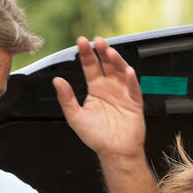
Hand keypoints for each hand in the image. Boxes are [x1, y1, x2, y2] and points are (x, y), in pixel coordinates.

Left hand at [51, 36, 144, 159]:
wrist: (114, 152)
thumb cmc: (97, 137)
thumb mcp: (75, 117)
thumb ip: (66, 99)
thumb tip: (57, 81)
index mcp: (96, 89)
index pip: (90, 66)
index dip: (86, 54)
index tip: (81, 41)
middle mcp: (110, 88)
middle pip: (106, 64)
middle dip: (102, 51)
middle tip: (98, 40)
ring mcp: (123, 93)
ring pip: (120, 72)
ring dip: (116, 61)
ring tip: (110, 52)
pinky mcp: (135, 102)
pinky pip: (134, 88)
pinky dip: (131, 80)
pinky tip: (127, 72)